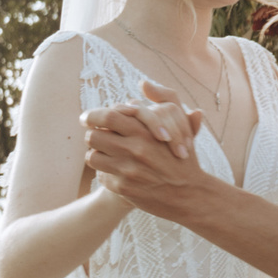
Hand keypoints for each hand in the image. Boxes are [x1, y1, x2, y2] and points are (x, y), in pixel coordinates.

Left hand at [83, 83, 209, 216]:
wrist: (190, 194)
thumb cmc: (183, 157)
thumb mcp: (181, 125)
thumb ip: (166, 99)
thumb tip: (144, 82)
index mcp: (145, 131)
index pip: (107, 117)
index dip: (92, 116)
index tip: (87, 119)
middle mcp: (135, 150)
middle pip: (93, 136)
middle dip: (93, 136)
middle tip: (97, 138)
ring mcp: (128, 170)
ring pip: (92, 157)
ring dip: (97, 155)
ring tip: (107, 156)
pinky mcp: (123, 188)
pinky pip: (100, 176)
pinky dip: (106, 174)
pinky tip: (118, 173)